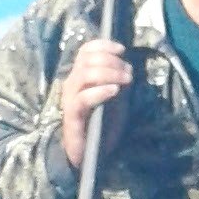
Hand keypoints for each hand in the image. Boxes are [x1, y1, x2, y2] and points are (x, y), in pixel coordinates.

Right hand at [61, 39, 131, 168]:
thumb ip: (118, 82)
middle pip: (87, 60)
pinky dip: (100, 91)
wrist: (91, 153)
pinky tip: (114, 91)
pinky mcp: (72, 115)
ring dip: (109, 73)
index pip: (85, 51)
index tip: (122, 50)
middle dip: (111, 61)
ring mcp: (70, 99)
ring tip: (125, 81)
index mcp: (80, 77)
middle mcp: (72, 84)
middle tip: (129, 72)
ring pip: (84, 74)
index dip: (103, 45)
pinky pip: (83, 98)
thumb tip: (128, 67)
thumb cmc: (103, 125)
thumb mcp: (115, 99)